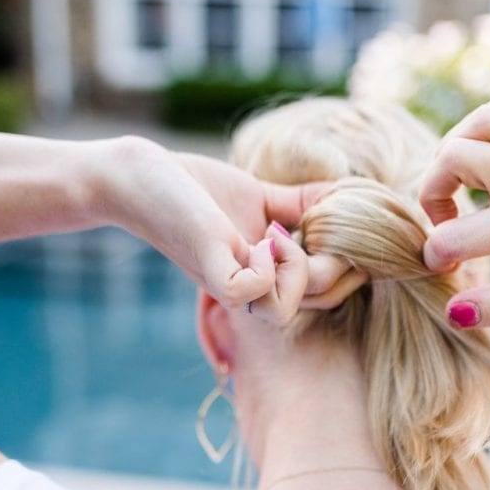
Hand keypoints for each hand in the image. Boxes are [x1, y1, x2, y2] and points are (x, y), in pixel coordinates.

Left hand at [106, 140, 359, 322]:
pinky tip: (255, 238)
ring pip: (286, 311)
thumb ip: (299, 205)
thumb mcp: (259, 198)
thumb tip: (345, 194)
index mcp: (268, 275)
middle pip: (321, 301)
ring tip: (276, 233)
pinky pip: (255, 293)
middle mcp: (251, 287)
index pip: (328, 293)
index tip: (336, 218)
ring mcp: (231, 283)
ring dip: (297, 270)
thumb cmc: (195, 188)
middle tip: (311, 223)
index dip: (349, 263)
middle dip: (334, 262)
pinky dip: (266, 267)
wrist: (141, 178)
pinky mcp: (212, 273)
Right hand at [419, 97, 489, 327]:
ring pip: (477, 122)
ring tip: (459, 189)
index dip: (436, 258)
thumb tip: (455, 311)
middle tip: (446, 228)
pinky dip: (481, 130)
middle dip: (430, 195)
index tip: (449, 274)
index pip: (454, 235)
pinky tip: (487, 164)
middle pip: (452, 157)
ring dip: (453, 152)